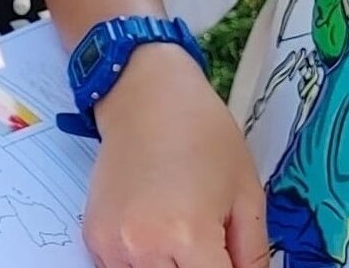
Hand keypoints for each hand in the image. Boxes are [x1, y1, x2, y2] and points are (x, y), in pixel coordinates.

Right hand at [84, 44, 269, 267]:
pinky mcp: (95, 239)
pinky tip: (157, 231)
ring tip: (181, 235)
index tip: (230, 261)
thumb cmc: (202, 134)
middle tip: (208, 247)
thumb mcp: (247, 192)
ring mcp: (114, 246)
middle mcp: (145, 247)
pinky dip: (144, 263)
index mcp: (190, 235)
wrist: (147, 97)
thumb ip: (253, 254)